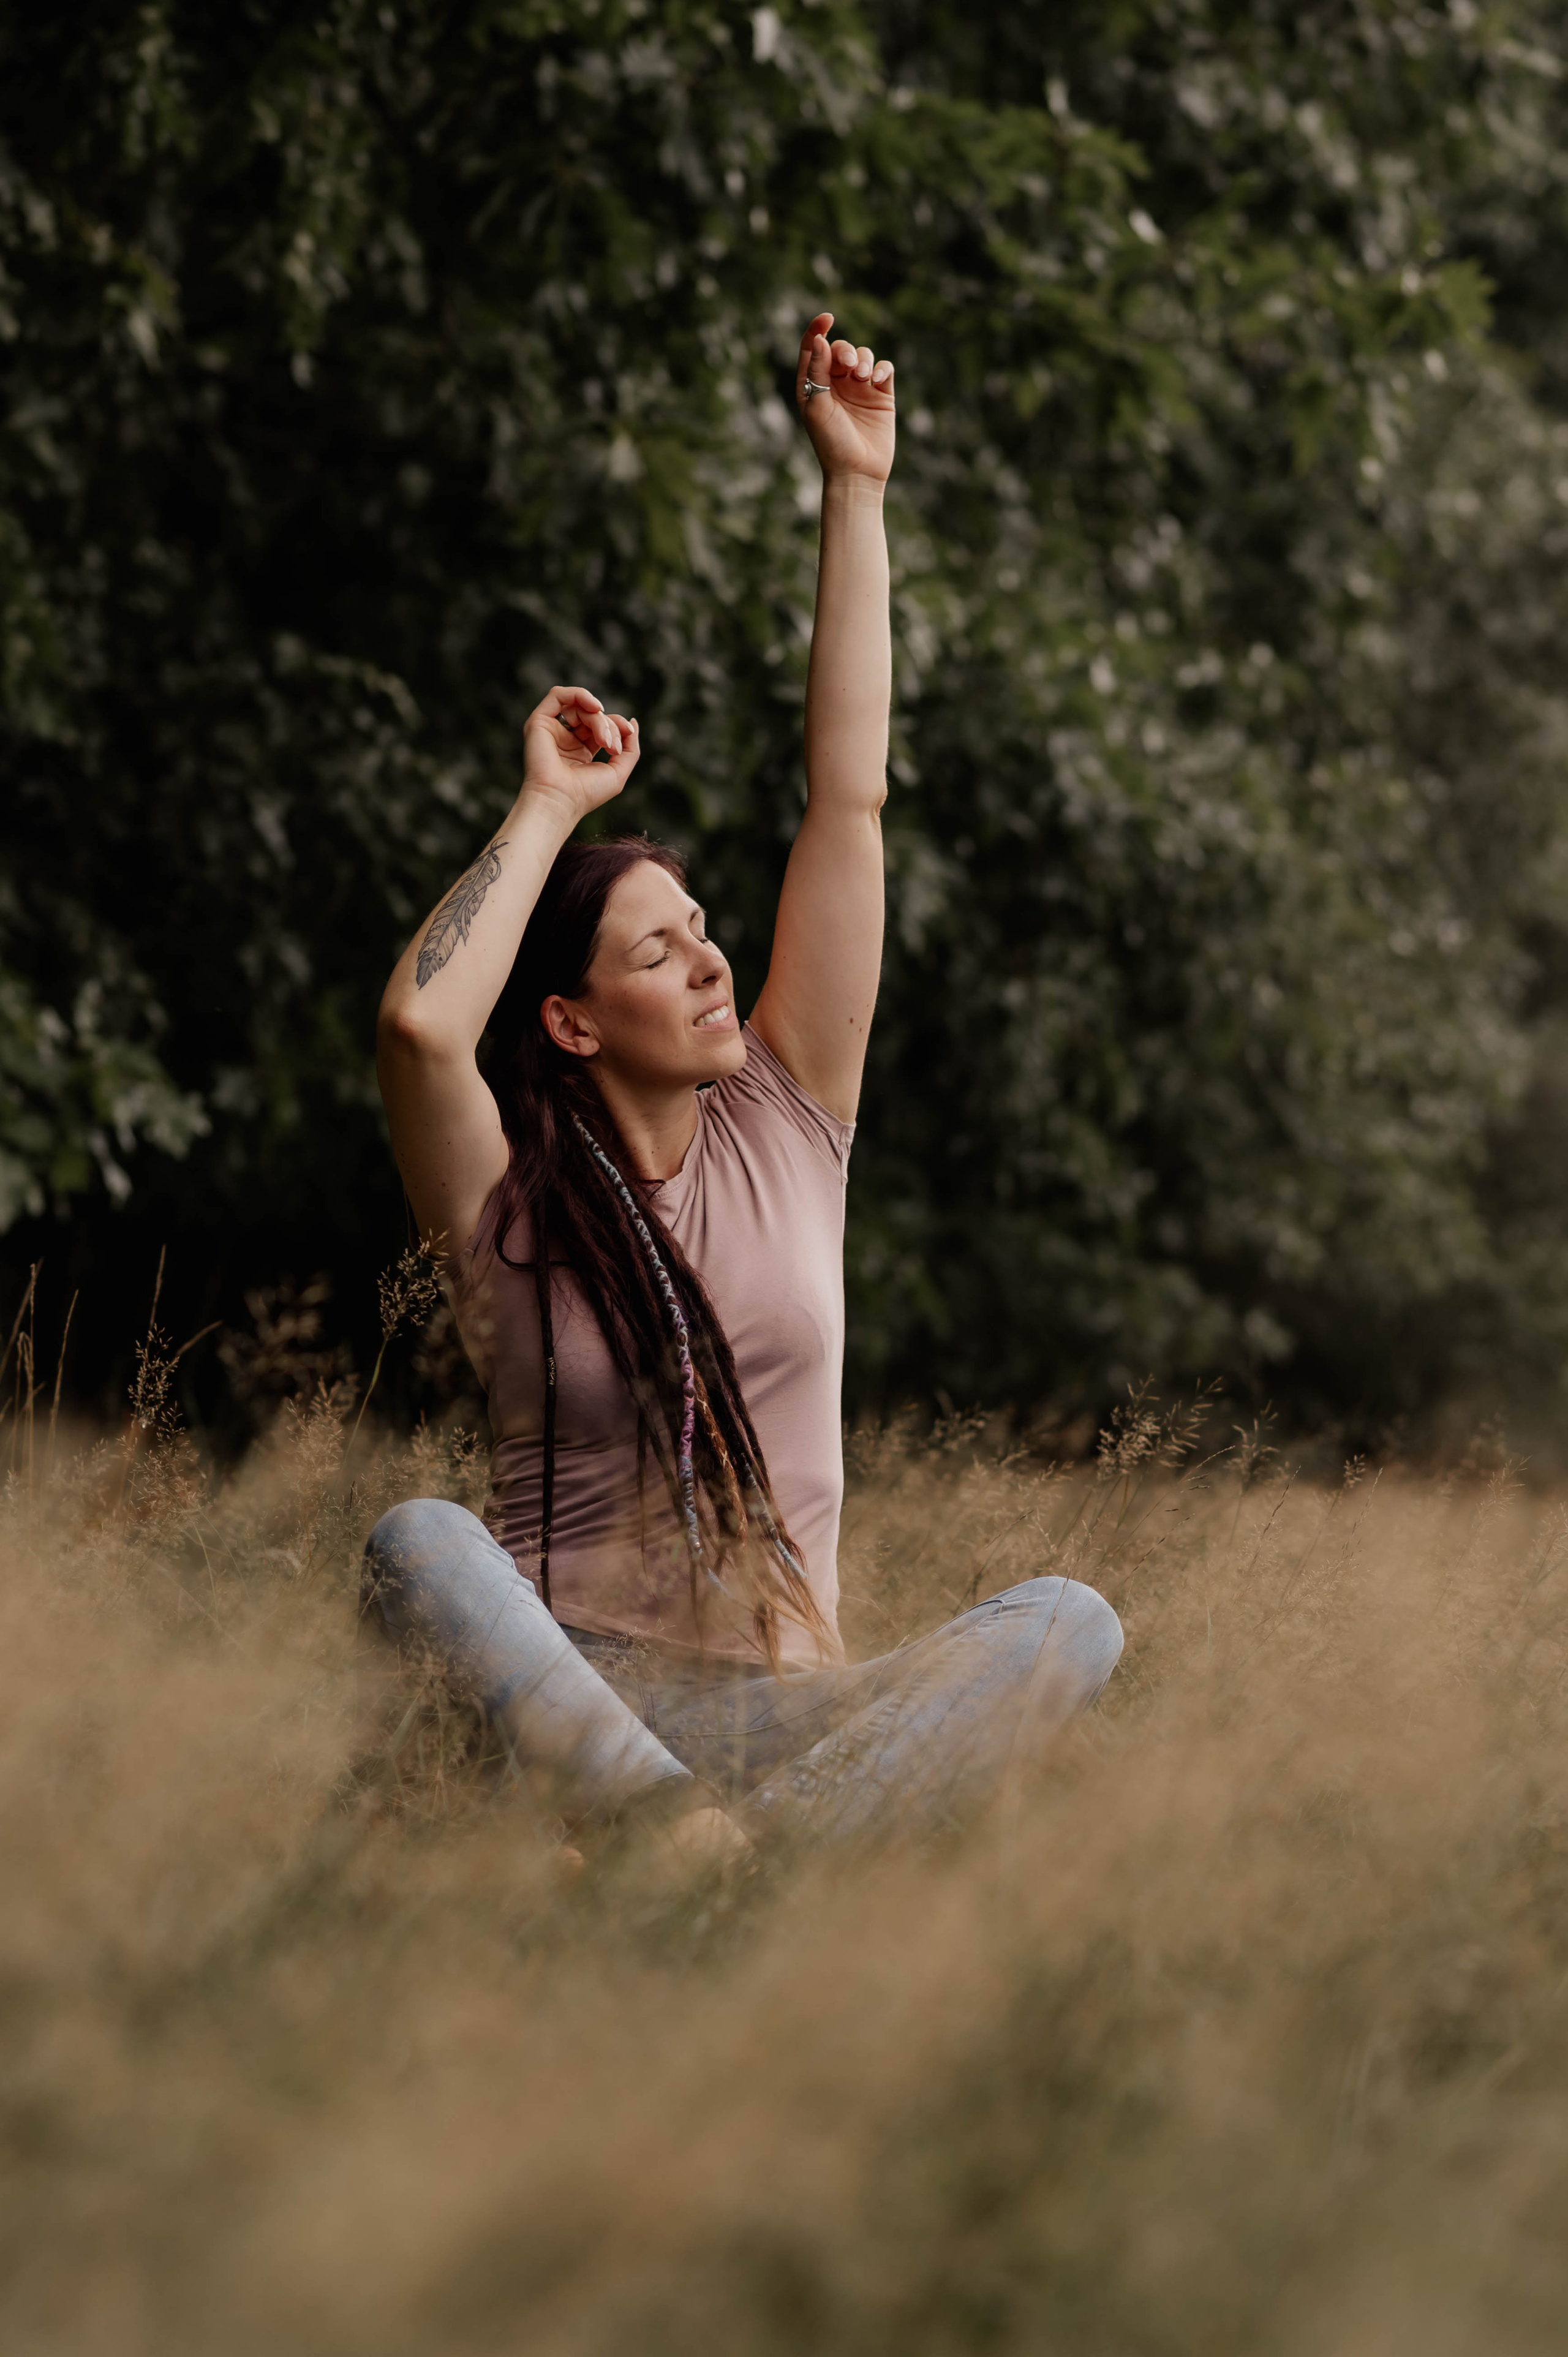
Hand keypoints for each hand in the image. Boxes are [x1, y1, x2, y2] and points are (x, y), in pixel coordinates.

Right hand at [521, 683, 640, 824]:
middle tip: (612, 747)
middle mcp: (564, 738)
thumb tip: (633, 722)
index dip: (617, 726)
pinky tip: (595, 707)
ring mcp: (551, 730)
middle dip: (610, 725)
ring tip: (604, 740)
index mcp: (581, 750)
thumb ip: (631, 747)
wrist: (560, 800)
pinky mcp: (539, 722)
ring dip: (599, 719)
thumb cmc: (586, 793)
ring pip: (580, 706)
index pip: (602, 725)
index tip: (626, 737)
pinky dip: (580, 695)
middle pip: (593, 715)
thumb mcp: (619, 770)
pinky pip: (558, 695)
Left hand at [796, 311, 895, 483]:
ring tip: (864, 376)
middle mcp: (836, 384)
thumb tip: (821, 339)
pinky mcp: (882, 396)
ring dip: (865, 359)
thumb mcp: (817, 406)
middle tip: (851, 367)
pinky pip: (885, 369)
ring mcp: (860, 389)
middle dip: (846, 351)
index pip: (813, 348)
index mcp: (814, 385)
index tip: (827, 319)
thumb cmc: (831, 443)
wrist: (857, 473)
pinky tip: (878, 380)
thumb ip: (817, 371)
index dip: (818, 329)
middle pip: (841, 350)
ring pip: (864, 356)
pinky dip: (883, 369)